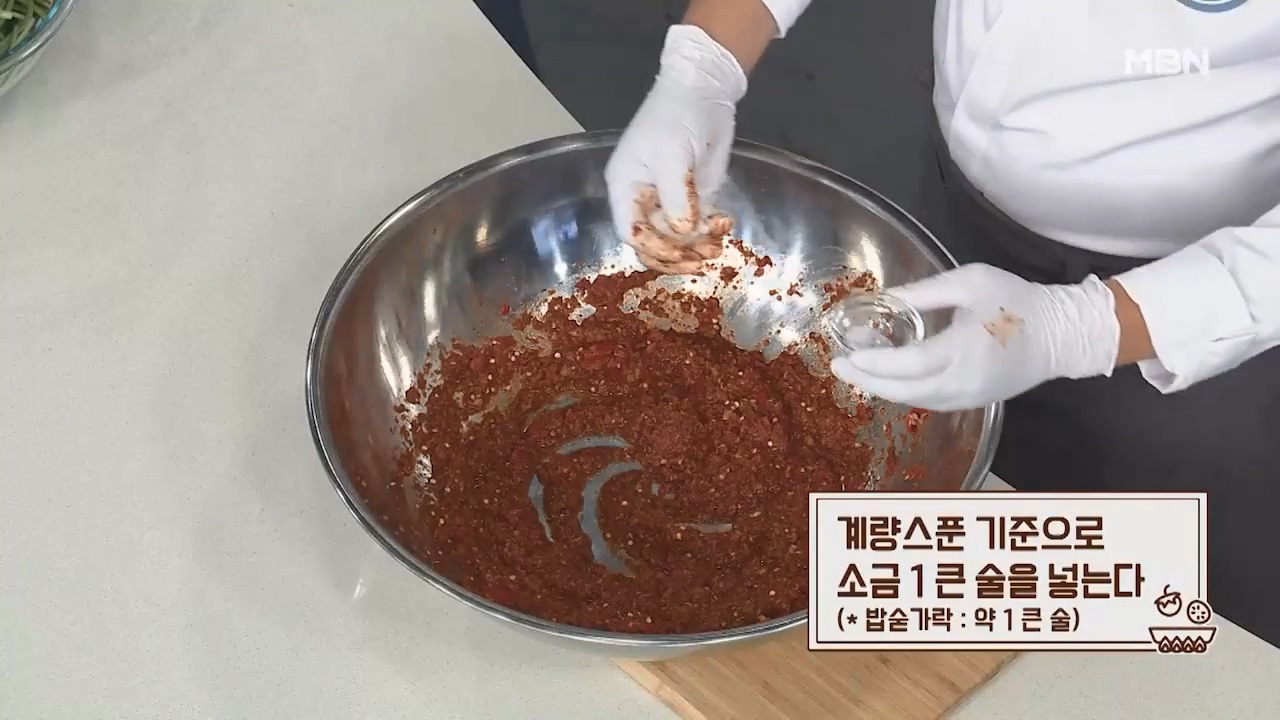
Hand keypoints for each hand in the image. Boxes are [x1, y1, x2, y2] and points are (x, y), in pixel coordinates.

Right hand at [604, 25, 746, 272]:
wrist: (704, 90)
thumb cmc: (677, 116)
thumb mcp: (672, 155)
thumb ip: (676, 197)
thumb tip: (683, 233)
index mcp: (626, 186)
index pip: (631, 231)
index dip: (653, 248)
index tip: (680, 253)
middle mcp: (643, 198)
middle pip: (652, 242)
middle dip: (677, 255)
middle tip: (704, 259)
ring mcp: (668, 200)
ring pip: (676, 240)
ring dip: (697, 247)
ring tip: (719, 244)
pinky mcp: (693, 198)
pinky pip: (697, 228)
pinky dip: (710, 232)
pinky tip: (725, 224)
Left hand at [829, 264, 1120, 410]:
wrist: (1062, 334)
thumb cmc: (1016, 300)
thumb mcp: (970, 281)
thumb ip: (924, 292)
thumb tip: (882, 299)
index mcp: (965, 348)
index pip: (910, 363)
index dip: (875, 361)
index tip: (848, 352)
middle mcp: (965, 380)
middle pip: (904, 390)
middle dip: (868, 380)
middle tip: (839, 367)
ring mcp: (970, 396)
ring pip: (914, 401)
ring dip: (882, 388)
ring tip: (856, 371)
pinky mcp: (974, 402)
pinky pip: (929, 402)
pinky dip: (903, 392)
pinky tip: (887, 379)